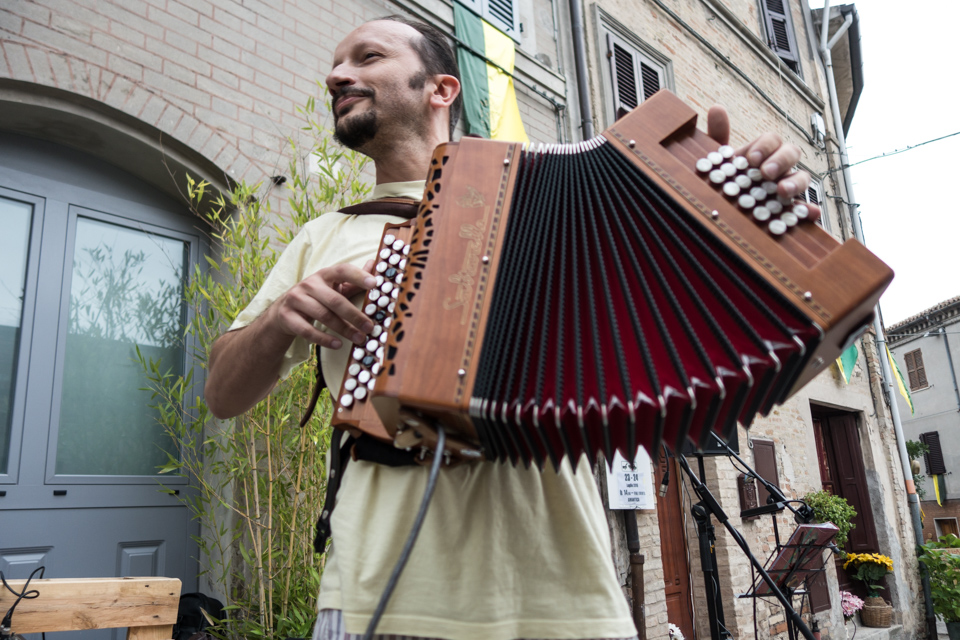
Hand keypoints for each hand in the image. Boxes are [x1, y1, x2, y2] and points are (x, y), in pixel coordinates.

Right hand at [268, 260, 375, 348]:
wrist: (283, 310)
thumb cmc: (316, 297)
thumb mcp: (333, 287)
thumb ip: (353, 280)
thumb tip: (374, 264)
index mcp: (324, 275)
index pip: (342, 270)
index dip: (358, 276)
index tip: (374, 284)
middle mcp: (309, 284)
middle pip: (334, 300)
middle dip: (354, 315)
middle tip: (369, 327)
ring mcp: (296, 299)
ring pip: (323, 316)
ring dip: (343, 329)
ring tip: (359, 338)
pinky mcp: (287, 316)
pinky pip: (307, 330)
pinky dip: (324, 339)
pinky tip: (338, 344)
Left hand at [707, 105, 820, 220]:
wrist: (724, 207)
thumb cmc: (726, 179)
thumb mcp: (719, 160)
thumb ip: (718, 136)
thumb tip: (717, 108)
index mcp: (762, 153)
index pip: (772, 140)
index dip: (764, 146)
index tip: (750, 159)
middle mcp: (778, 167)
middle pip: (791, 154)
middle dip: (781, 161)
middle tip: (766, 173)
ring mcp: (787, 187)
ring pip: (802, 177)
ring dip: (796, 182)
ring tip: (782, 191)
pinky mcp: (789, 209)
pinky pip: (804, 208)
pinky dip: (810, 210)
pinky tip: (812, 213)